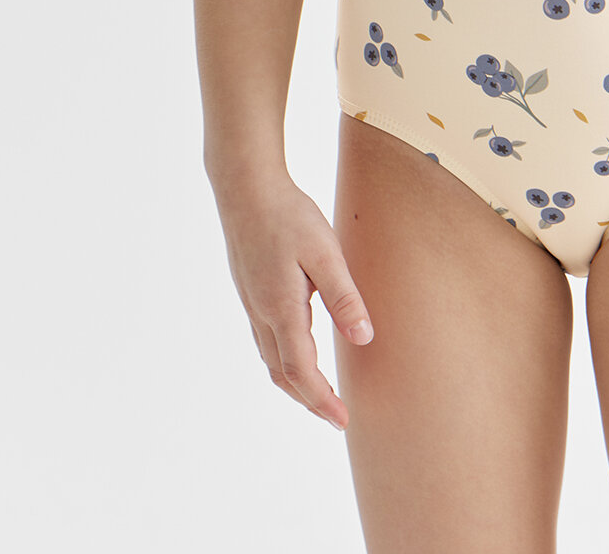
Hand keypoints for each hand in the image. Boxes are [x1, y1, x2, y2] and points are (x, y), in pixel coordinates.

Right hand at [214, 170, 374, 431]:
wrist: (244, 188)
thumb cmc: (288, 215)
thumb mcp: (325, 253)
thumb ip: (344, 298)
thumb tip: (364, 339)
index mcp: (282, 309)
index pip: (302, 371)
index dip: (322, 400)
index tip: (343, 420)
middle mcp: (262, 314)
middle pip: (283, 374)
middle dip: (309, 400)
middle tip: (336, 416)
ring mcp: (252, 304)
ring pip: (271, 360)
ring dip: (295, 384)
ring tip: (319, 394)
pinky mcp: (250, 292)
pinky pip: (266, 342)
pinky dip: (284, 362)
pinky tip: (297, 353)